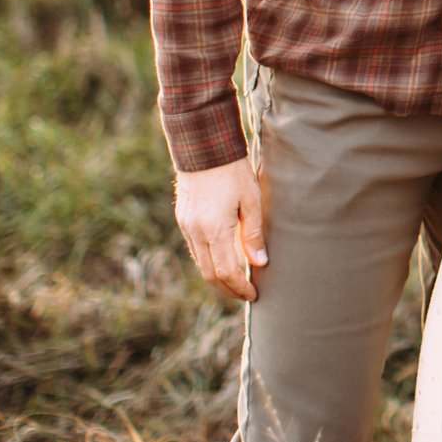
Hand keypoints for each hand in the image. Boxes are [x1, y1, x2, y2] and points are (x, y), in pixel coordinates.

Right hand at [176, 158, 267, 301]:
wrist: (203, 147)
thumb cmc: (233, 171)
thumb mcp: (251, 200)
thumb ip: (253, 234)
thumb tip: (259, 263)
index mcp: (214, 229)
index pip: (227, 271)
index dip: (240, 287)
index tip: (253, 295)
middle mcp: (196, 232)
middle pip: (210, 274)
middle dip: (228, 289)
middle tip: (245, 294)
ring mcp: (186, 226)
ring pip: (200, 263)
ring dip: (217, 277)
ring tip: (236, 282)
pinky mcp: (183, 219)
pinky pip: (194, 249)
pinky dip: (208, 261)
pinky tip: (223, 260)